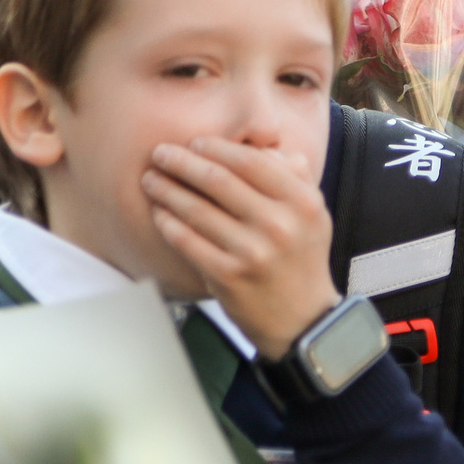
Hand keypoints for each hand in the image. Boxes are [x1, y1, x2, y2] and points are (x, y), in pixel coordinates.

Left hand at [142, 137, 339, 355]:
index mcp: (301, 202)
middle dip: (181, 162)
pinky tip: (159, 213)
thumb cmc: (300, 258)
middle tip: (160, 153)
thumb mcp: (313, 212)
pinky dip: (168, 223)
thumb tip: (255, 143)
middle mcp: (279, 224)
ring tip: (151, 180)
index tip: (194, 143)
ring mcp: (253, 252)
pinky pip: (188, 241)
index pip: (250, 161)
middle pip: (218, 179)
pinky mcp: (228, 276)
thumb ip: (292, 173)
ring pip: (197, 209)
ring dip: (167, 190)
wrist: (302, 319)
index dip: (216, 147)